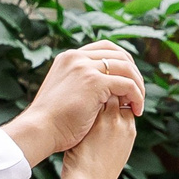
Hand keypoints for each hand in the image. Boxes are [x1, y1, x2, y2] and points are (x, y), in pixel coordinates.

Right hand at [4, 42, 144, 165]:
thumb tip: (103, 91)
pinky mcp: (94, 82)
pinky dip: (136, 96)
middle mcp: (77, 57)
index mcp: (69, 57)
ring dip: (138, 86)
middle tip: (138, 92)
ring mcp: (85, 67)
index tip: (129, 80)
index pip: (104, 48)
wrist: (39, 130)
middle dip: (133, 72)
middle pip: (119, 54)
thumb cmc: (50, 122)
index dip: (122, 61)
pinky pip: (127, 84)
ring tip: (139, 104)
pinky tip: (137, 110)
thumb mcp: (65, 93)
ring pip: (126, 68)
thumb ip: (80, 85)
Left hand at [58, 96, 134, 178]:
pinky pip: (89, 100)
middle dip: (103, 91)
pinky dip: (80, 98)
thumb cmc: (94, 175)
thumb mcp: (111, 153)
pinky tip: (68, 102)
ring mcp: (109, 121)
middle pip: (117, 94)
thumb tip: (98, 124)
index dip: (112, 100)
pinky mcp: (94, 122)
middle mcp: (122, 123)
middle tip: (85, 94)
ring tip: (75, 97)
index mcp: (129, 131)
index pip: (125, 104)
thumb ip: (109, 135)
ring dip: (91, 92)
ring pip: (104, 93)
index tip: (97, 103)